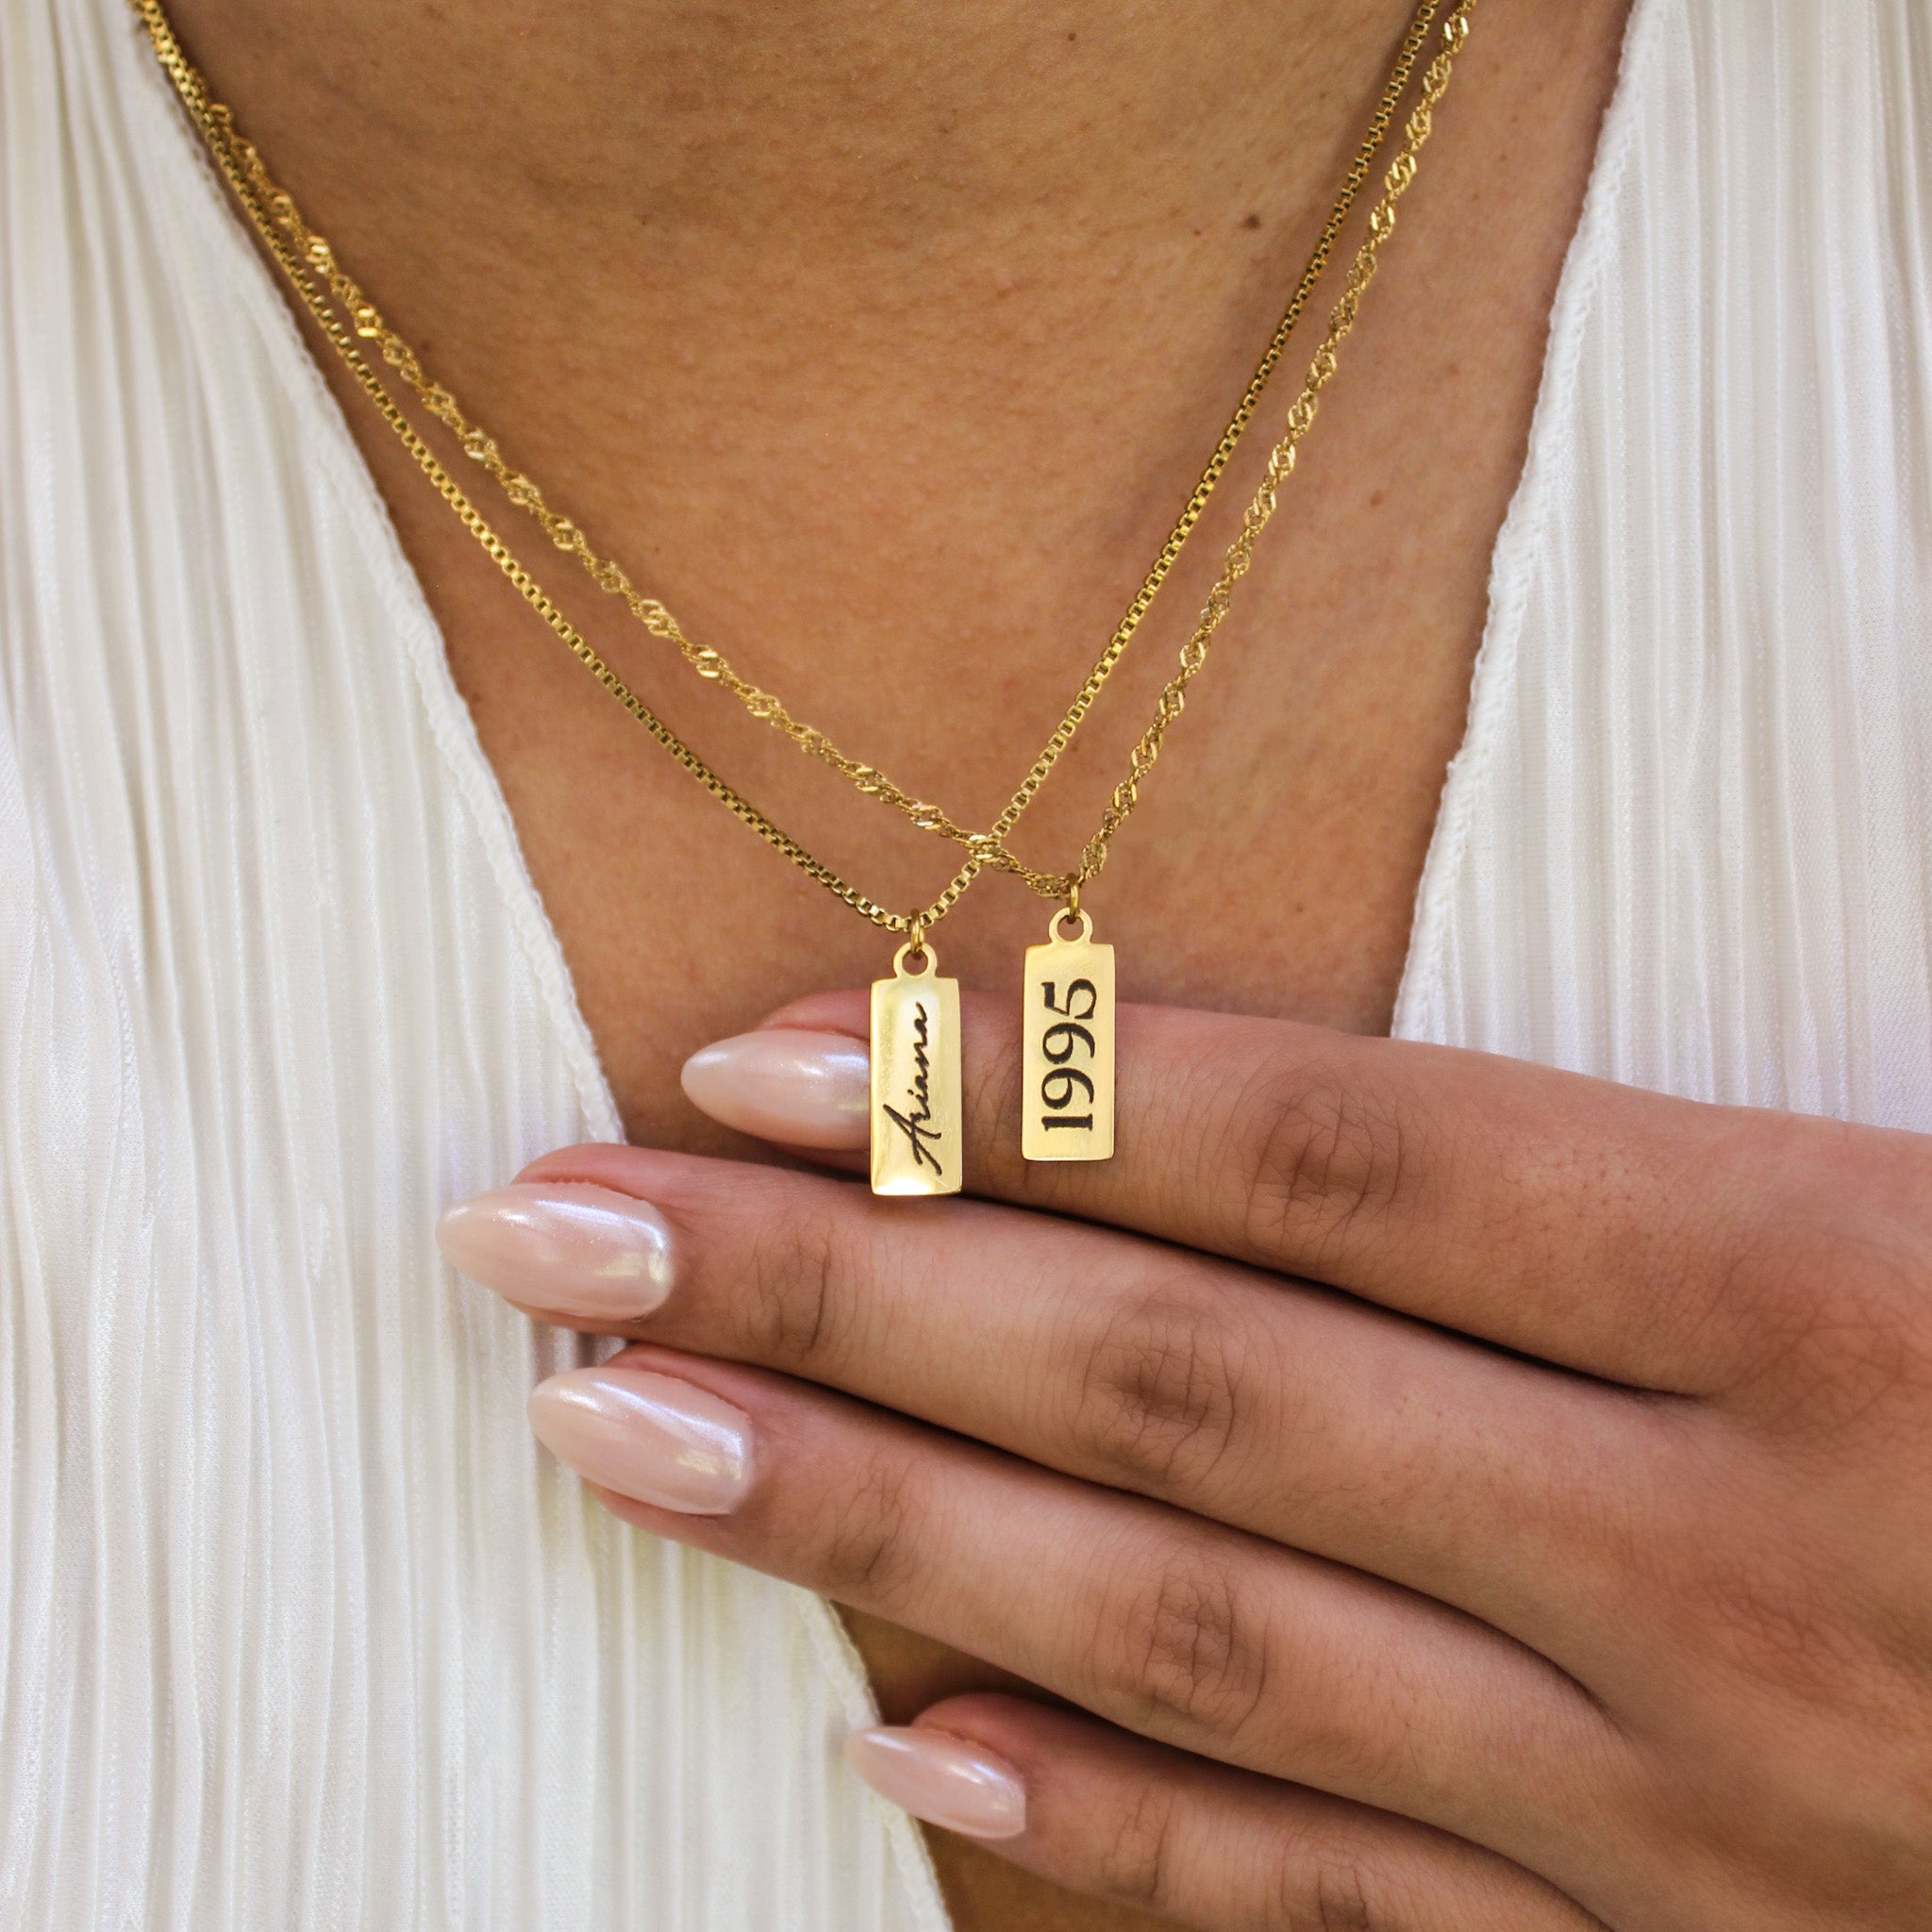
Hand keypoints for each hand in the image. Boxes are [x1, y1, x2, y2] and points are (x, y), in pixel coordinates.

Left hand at [438, 995, 1931, 1929]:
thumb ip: (1636, 1171)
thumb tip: (1253, 1116)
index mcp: (1847, 1298)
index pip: (1317, 1156)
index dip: (1017, 1090)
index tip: (749, 1056)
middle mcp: (1731, 1563)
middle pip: (1179, 1389)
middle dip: (831, 1300)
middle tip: (547, 1230)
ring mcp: (1699, 1813)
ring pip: (1196, 1643)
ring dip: (870, 1537)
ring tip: (610, 1439)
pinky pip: (1344, 1911)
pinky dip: (1101, 1833)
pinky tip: (878, 1745)